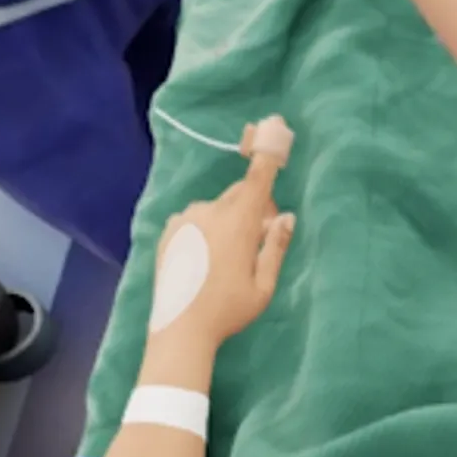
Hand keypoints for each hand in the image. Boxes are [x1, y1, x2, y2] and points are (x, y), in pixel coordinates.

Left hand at [148, 118, 296, 349]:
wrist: (179, 329)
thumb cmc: (228, 310)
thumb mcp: (263, 285)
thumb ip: (275, 246)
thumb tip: (287, 216)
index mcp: (238, 223)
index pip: (258, 180)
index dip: (268, 154)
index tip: (274, 127)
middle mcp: (210, 212)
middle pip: (239, 193)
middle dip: (253, 207)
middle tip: (258, 239)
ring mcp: (185, 220)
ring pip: (216, 207)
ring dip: (227, 219)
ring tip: (228, 258)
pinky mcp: (169, 231)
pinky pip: (195, 218)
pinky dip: (205, 228)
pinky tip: (205, 260)